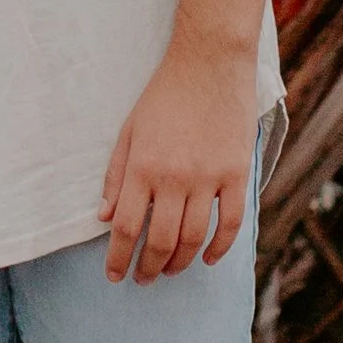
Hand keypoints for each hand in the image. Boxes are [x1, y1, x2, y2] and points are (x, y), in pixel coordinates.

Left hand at [99, 43, 254, 280]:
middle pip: (160, 240)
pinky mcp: (237, 173)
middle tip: (143, 280)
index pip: (127, 227)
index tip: (115, 275)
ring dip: (180, 262)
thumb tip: (105, 218)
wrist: (209, 62)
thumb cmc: (164, 95)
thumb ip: (117, 176)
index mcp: (143, 167)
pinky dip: (220, 247)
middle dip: (148, 267)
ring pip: (194, 238)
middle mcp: (174, 177)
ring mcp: (209, 177)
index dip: (118, 257)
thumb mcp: (129, 131)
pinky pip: (231, 222)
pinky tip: (208, 259)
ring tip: (169, 271)